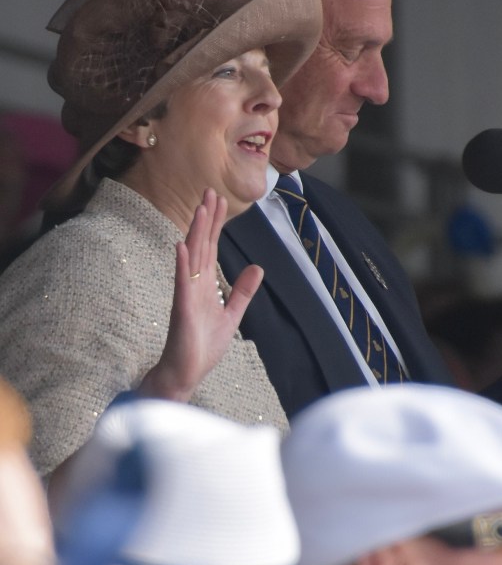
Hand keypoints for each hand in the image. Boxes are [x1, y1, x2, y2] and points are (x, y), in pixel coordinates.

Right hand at [138, 188, 262, 402]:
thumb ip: (242, 291)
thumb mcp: (232, 315)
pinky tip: (182, 246)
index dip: (215, 224)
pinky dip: (182, 264)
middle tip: (209, 191)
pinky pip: (181, 283)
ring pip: (191, 258)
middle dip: (206, 219)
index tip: (218, 199)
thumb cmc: (203, 346)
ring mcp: (186, 295)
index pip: (210, 247)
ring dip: (195, 233)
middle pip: (201, 245)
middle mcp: (194, 284)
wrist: (185, 374)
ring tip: (199, 209)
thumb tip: (257, 268)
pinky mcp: (182, 309)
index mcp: (205, 285)